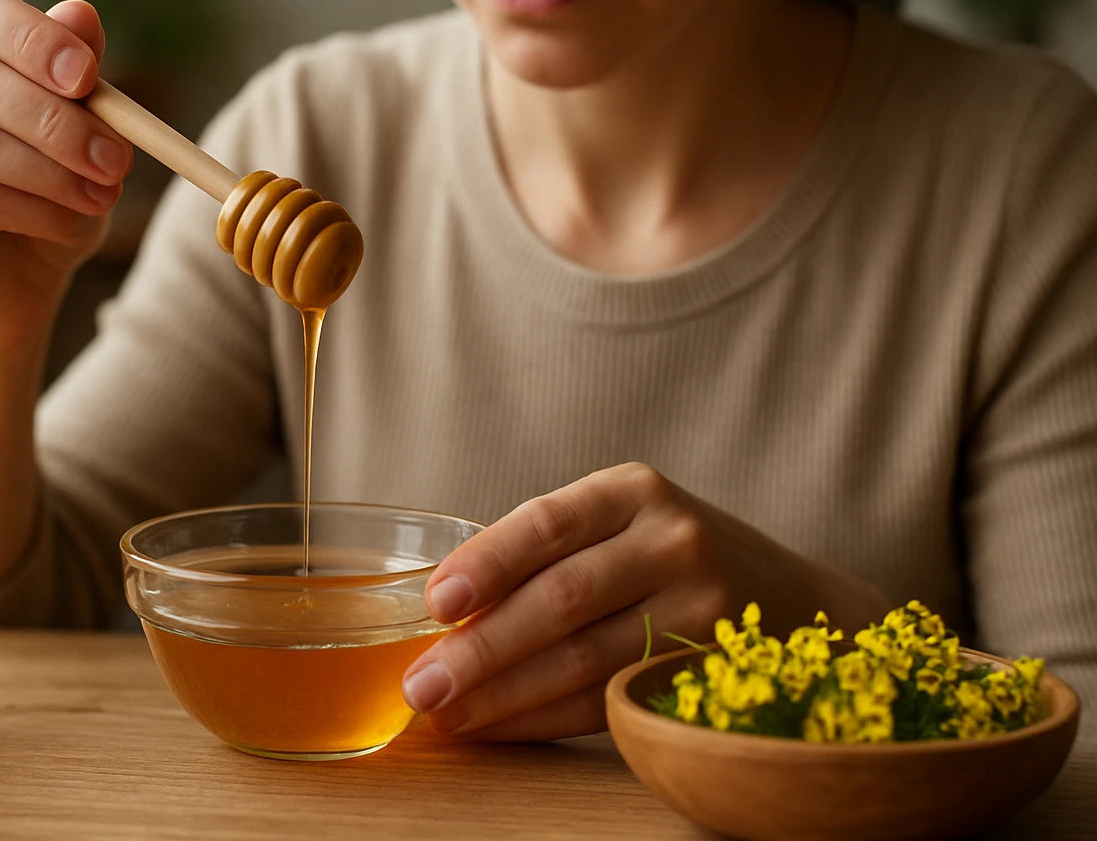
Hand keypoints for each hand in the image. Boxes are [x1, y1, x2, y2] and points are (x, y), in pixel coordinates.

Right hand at [0, 0, 133, 348]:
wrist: (18, 277)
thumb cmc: (47, 188)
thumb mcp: (78, 128)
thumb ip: (75, 73)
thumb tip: (80, 12)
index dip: (32, 37)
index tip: (88, 76)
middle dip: (56, 119)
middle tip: (116, 157)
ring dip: (52, 171)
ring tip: (102, 195)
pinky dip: (36, 211)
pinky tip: (69, 223)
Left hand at [402, 462, 888, 740]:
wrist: (797, 602)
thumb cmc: (668, 558)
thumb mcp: (621, 523)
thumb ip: (545, 554)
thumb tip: (439, 614)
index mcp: (633, 491)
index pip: (549, 522)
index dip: (488, 562)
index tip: (435, 601)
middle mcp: (673, 541)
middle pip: (562, 599)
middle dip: (482, 649)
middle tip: (421, 684)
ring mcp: (701, 609)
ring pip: (585, 660)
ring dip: (504, 695)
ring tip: (445, 714)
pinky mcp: (709, 672)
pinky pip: (610, 702)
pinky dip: (545, 719)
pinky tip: (499, 728)